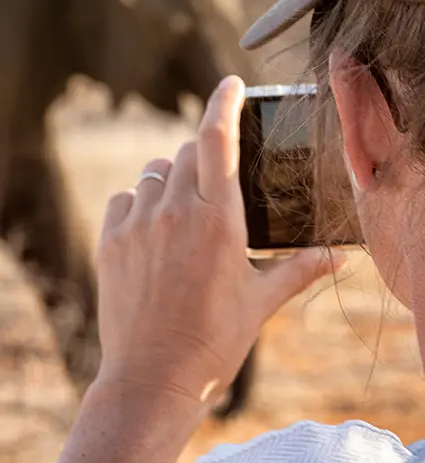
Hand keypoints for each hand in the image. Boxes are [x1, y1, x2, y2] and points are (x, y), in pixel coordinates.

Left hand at [95, 76, 344, 406]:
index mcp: (219, 219)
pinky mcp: (110, 242)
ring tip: (183, 211)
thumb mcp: (262, 301)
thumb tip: (337, 256)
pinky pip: (124, 198)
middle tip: (215, 186)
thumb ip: (301, 268)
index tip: (231, 83)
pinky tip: (151, 228)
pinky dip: (139, 201)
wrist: (154, 379)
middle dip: (204, 157)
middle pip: (187, 152)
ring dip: (171, 178)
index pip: (218, 137)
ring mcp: (138, 225)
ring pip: (153, 172)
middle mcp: (175, 211)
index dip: (224, 101)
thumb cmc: (214, 341)